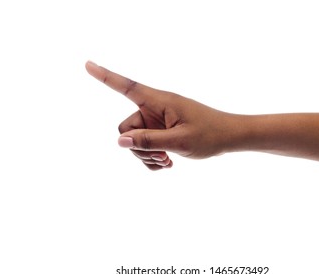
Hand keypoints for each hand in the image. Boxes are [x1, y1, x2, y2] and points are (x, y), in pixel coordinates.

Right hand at [85, 61, 234, 169]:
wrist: (231, 137)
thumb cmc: (210, 134)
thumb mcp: (179, 141)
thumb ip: (148, 141)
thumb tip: (119, 141)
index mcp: (159, 101)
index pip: (127, 86)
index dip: (105, 76)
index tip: (87, 64)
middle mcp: (155, 108)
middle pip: (127, 127)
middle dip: (137, 147)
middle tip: (159, 157)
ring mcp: (158, 120)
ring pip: (136, 140)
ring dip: (147, 154)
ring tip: (167, 161)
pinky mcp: (163, 131)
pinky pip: (146, 145)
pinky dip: (152, 157)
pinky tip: (167, 163)